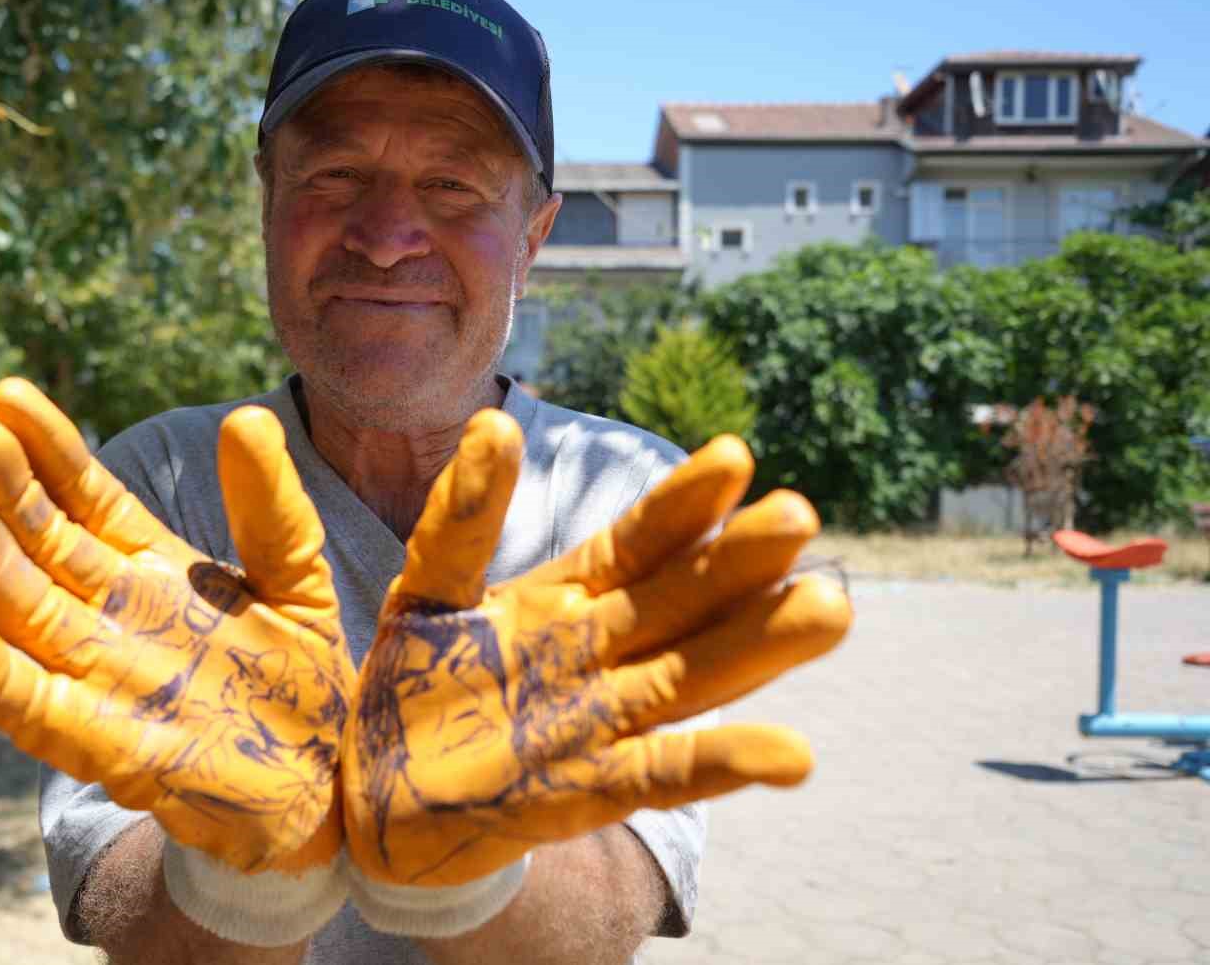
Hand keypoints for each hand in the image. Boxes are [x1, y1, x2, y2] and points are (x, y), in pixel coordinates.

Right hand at [0, 379, 353, 873]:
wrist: (326, 792)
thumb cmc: (302, 683)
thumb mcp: (295, 578)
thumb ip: (269, 507)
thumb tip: (247, 417)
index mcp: (149, 570)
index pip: (83, 497)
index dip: (48, 450)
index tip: (4, 395)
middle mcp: (108, 618)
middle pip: (36, 544)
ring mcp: (98, 679)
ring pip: (16, 608)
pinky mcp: (101, 748)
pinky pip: (24, 701)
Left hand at [342, 410, 850, 889]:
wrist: (384, 793)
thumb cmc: (416, 679)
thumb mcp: (431, 587)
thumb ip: (463, 517)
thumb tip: (498, 420)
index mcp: (571, 597)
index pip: (639, 542)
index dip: (683, 504)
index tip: (734, 454)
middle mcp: (603, 652)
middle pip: (683, 601)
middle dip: (740, 563)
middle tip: (800, 516)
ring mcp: (602, 721)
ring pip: (692, 676)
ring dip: (758, 647)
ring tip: (828, 609)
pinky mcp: (588, 789)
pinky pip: (663, 773)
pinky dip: (722, 764)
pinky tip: (790, 755)